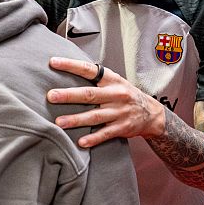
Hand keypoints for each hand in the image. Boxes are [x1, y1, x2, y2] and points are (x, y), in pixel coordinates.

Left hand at [47, 57, 164, 147]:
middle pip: (89, 94)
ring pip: (95, 116)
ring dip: (76, 120)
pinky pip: (105, 134)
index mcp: (112, 80)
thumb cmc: (126, 95)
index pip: (89, 69)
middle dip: (69, 95)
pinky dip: (93, 138)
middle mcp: (116, 95)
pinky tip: (81, 141)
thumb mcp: (115, 82)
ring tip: (59, 122)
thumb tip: (68, 71)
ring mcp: (119, 112)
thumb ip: (96, 79)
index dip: (71, 65)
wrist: (152, 114)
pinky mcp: (122, 128)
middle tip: (51, 96)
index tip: (54, 63)